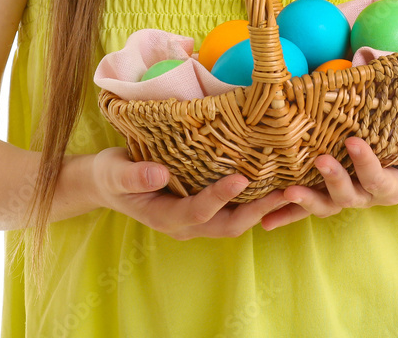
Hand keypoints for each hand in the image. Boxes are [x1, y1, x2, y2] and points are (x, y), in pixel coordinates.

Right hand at [88, 147, 303, 239]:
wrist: (107, 183)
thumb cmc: (111, 175)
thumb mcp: (115, 173)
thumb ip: (135, 176)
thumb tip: (160, 174)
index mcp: (165, 217)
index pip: (198, 212)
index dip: (220, 197)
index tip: (242, 178)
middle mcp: (185, 224)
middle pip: (227, 225)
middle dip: (258, 211)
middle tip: (286, 191)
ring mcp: (196, 219)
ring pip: (235, 220)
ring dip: (262, 208)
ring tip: (290, 188)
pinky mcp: (203, 207)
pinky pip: (232, 209)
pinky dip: (254, 199)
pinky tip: (272, 181)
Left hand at [259, 118, 397, 229]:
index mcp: (394, 186)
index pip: (379, 179)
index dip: (366, 163)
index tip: (353, 141)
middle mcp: (368, 196)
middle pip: (348, 197)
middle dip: (334, 180)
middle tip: (320, 160)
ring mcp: (348, 196)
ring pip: (326, 205)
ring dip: (305, 202)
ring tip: (286, 191)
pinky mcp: (331, 193)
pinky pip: (309, 206)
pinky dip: (288, 212)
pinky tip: (265, 218)